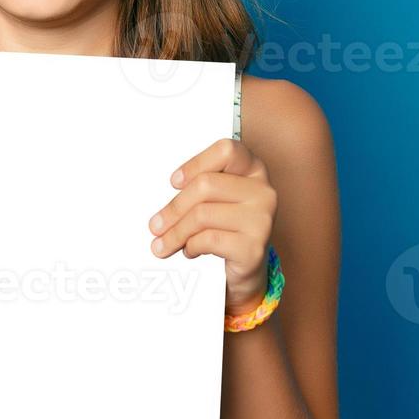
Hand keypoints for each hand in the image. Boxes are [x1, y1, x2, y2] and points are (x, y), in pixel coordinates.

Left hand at [147, 138, 277, 316]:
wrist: (247, 268)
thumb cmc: (227, 226)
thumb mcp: (217, 200)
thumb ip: (198, 189)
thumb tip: (161, 202)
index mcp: (254, 169)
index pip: (227, 150)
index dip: (196, 164)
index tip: (173, 182)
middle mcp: (263, 191)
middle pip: (206, 185)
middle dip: (174, 208)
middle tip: (155, 225)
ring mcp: (262, 219)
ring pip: (203, 215)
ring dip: (175, 233)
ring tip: (163, 244)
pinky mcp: (254, 247)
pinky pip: (209, 240)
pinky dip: (191, 246)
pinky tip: (189, 250)